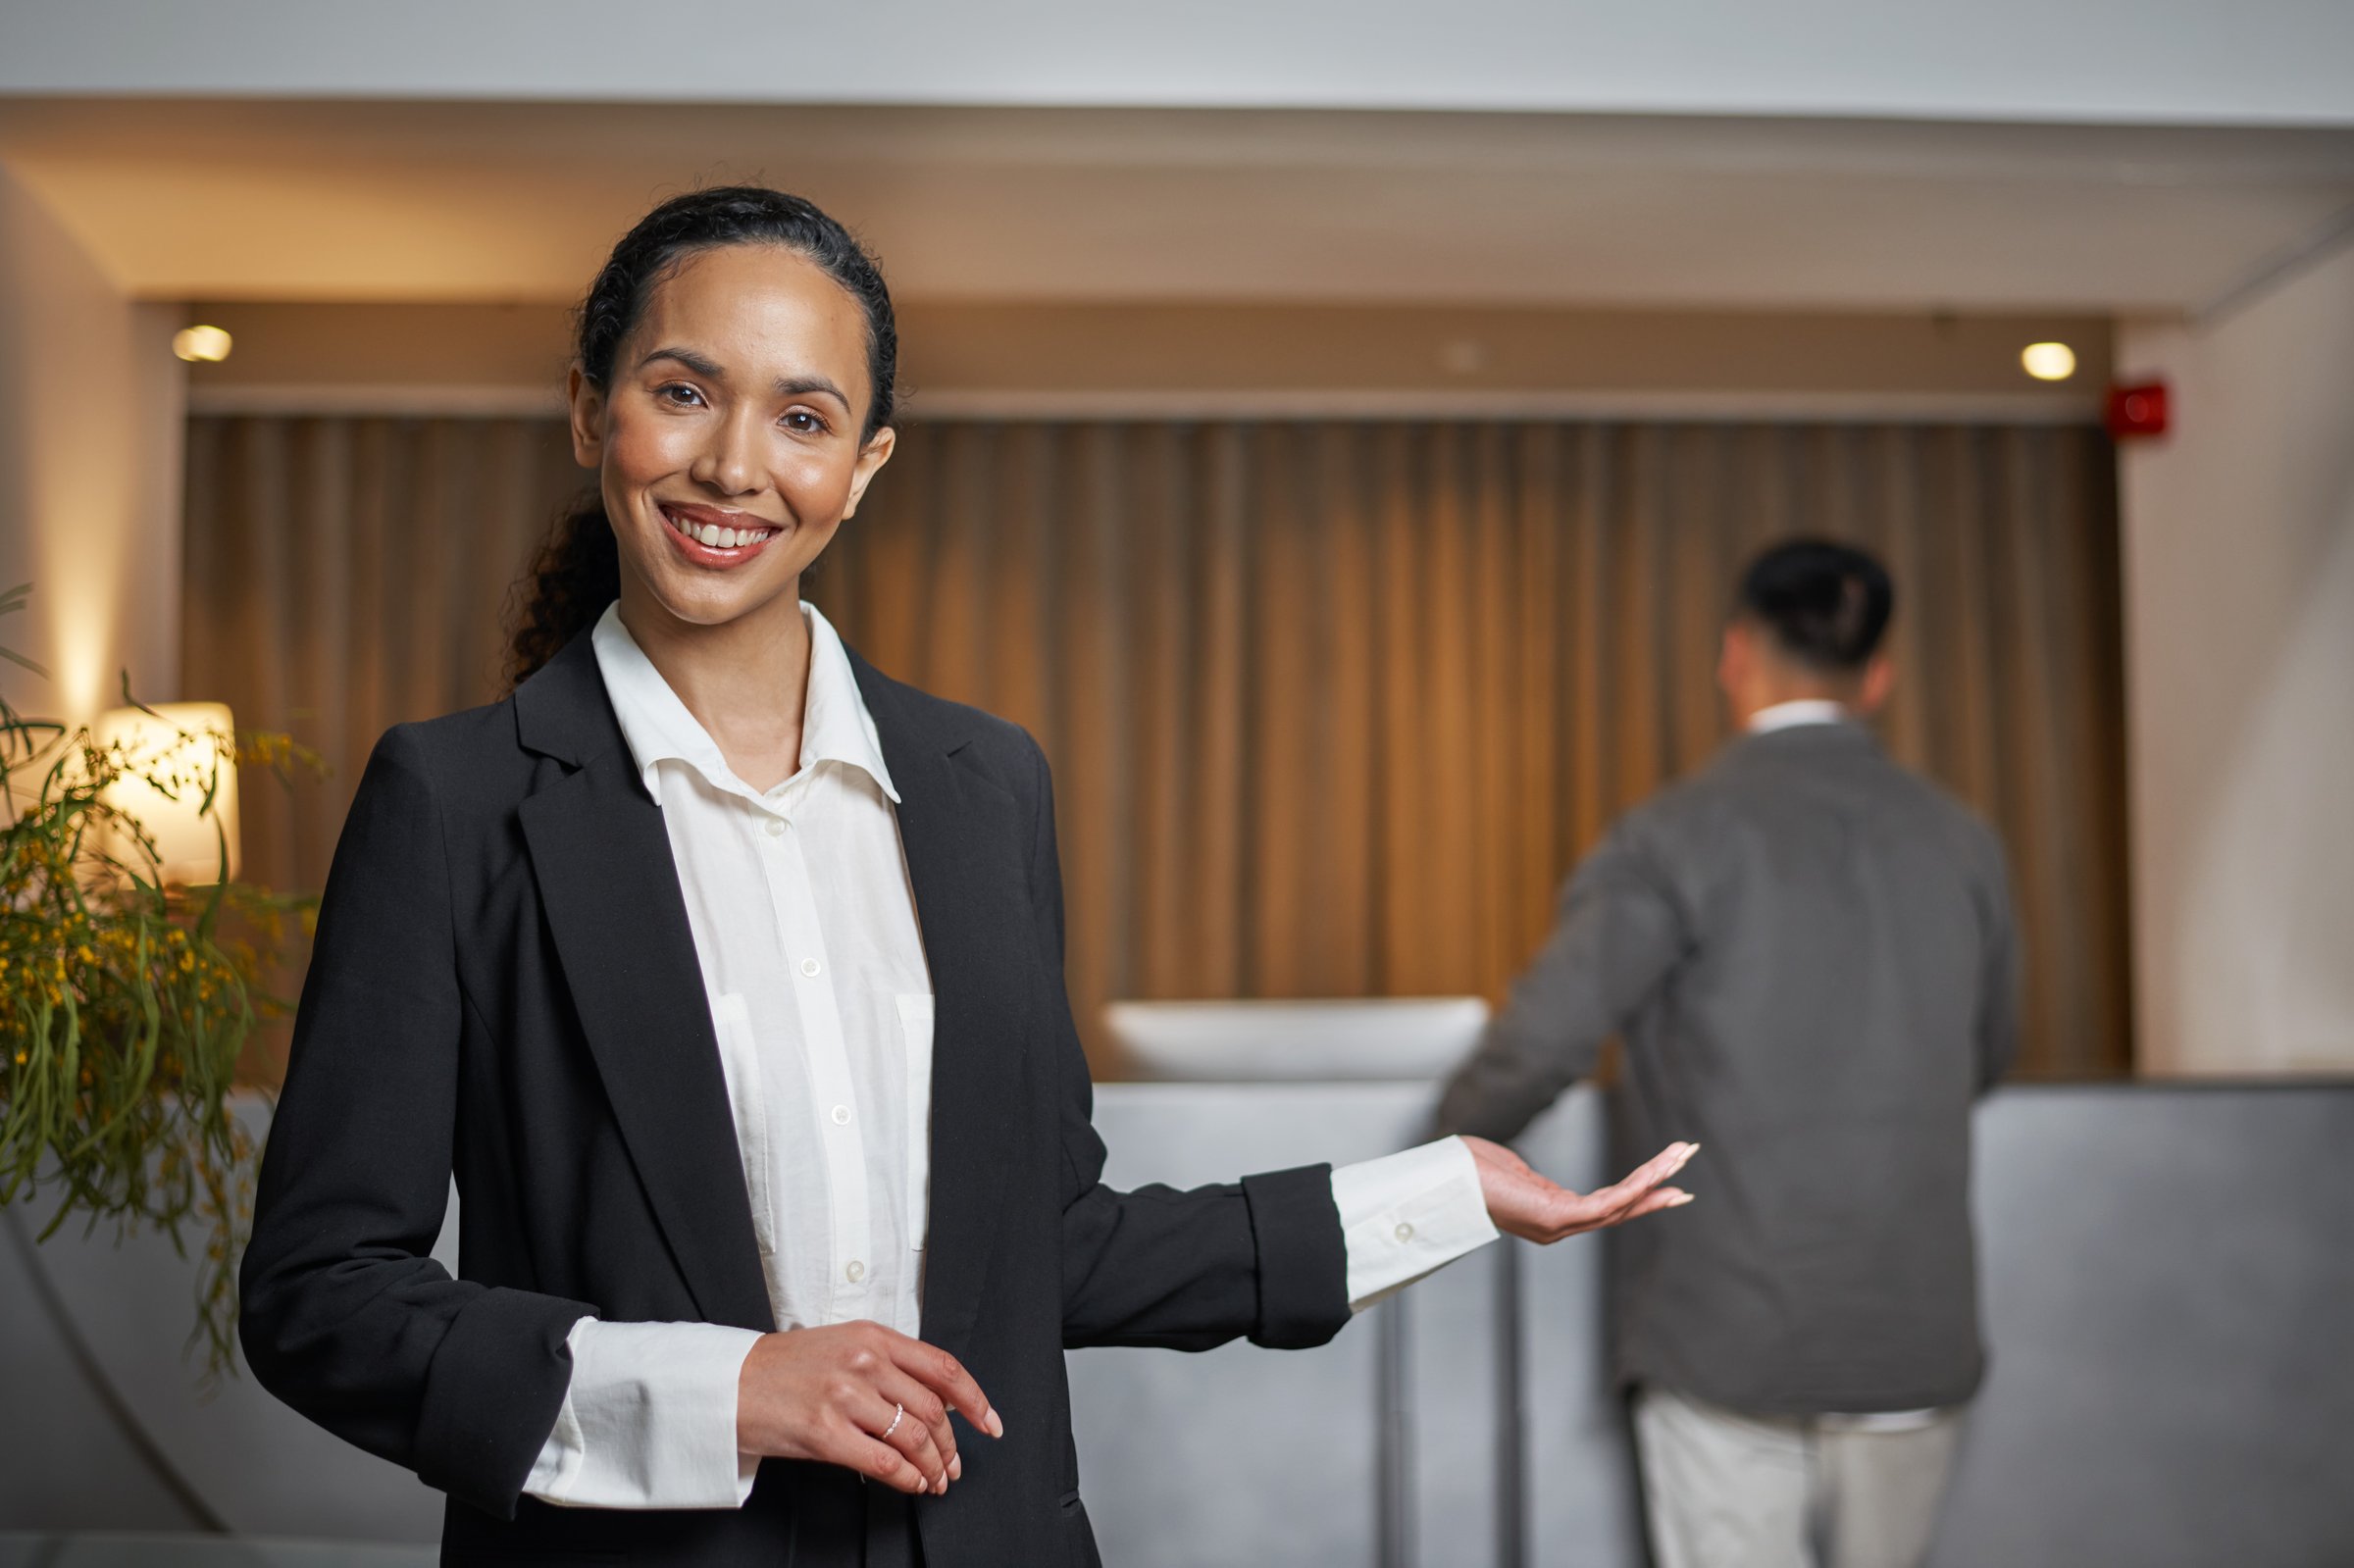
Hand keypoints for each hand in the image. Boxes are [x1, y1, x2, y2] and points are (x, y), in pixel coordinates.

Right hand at [735, 1320, 1002, 1495]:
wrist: (730, 1383)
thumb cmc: (787, 1368)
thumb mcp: (844, 1345)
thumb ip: (889, 1364)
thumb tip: (938, 1401)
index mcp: (874, 1336)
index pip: (943, 1368)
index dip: (975, 1400)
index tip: (990, 1424)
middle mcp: (864, 1361)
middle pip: (933, 1409)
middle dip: (952, 1446)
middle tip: (955, 1466)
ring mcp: (845, 1396)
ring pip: (913, 1437)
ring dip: (933, 1467)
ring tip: (935, 1481)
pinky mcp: (825, 1432)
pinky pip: (884, 1462)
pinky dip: (907, 1479)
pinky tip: (912, 1486)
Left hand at [1464, 1136, 1696, 1243]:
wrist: (1440, 1180)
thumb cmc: (1464, 1173)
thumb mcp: (1508, 1171)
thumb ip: (1531, 1179)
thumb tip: (1532, 1177)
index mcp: (1550, 1215)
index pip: (1606, 1205)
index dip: (1639, 1194)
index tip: (1667, 1181)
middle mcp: (1559, 1226)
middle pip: (1621, 1207)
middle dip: (1659, 1186)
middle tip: (1688, 1159)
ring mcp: (1560, 1225)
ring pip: (1620, 1204)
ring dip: (1655, 1178)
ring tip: (1682, 1155)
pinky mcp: (1556, 1218)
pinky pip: (1606, 1202)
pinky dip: (1635, 1187)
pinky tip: (1657, 1172)